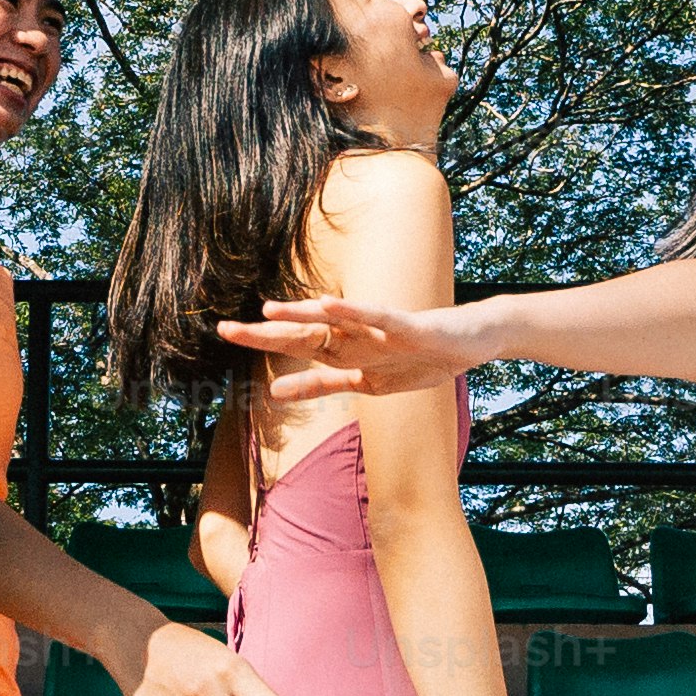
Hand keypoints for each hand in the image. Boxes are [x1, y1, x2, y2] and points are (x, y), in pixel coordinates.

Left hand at [213, 293, 492, 405]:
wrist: (471, 341)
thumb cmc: (419, 359)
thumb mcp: (366, 383)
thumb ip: (323, 385)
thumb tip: (275, 392)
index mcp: (343, 350)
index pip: (294, 346)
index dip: (261, 342)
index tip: (225, 335)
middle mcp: (354, 334)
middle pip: (303, 334)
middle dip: (266, 333)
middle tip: (224, 329)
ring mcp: (379, 328)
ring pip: (334, 321)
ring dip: (302, 317)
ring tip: (269, 311)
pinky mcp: (405, 324)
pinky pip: (374, 316)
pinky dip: (351, 311)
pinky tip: (327, 303)